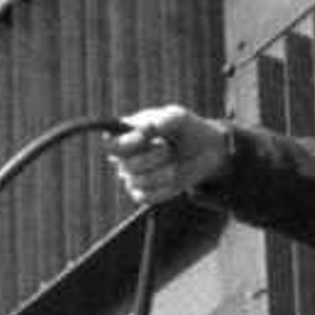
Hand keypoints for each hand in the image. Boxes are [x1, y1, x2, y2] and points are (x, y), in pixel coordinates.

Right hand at [107, 107, 230, 205]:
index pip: (111, 144)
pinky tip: (174, 178)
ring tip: (174, 164)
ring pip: (138, 182)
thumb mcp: (179, 118)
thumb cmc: (184, 130)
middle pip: (126, 165)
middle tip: (166, 147)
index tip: (144, 136)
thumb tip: (153, 126)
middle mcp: (125, 158)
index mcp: (126, 135)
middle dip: (151, 157)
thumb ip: (167, 118)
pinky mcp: (144, 195)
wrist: (202, 151)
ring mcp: (132, 178)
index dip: (125, 143)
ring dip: (161, 173)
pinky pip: (147, 197)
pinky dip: (164, 188)